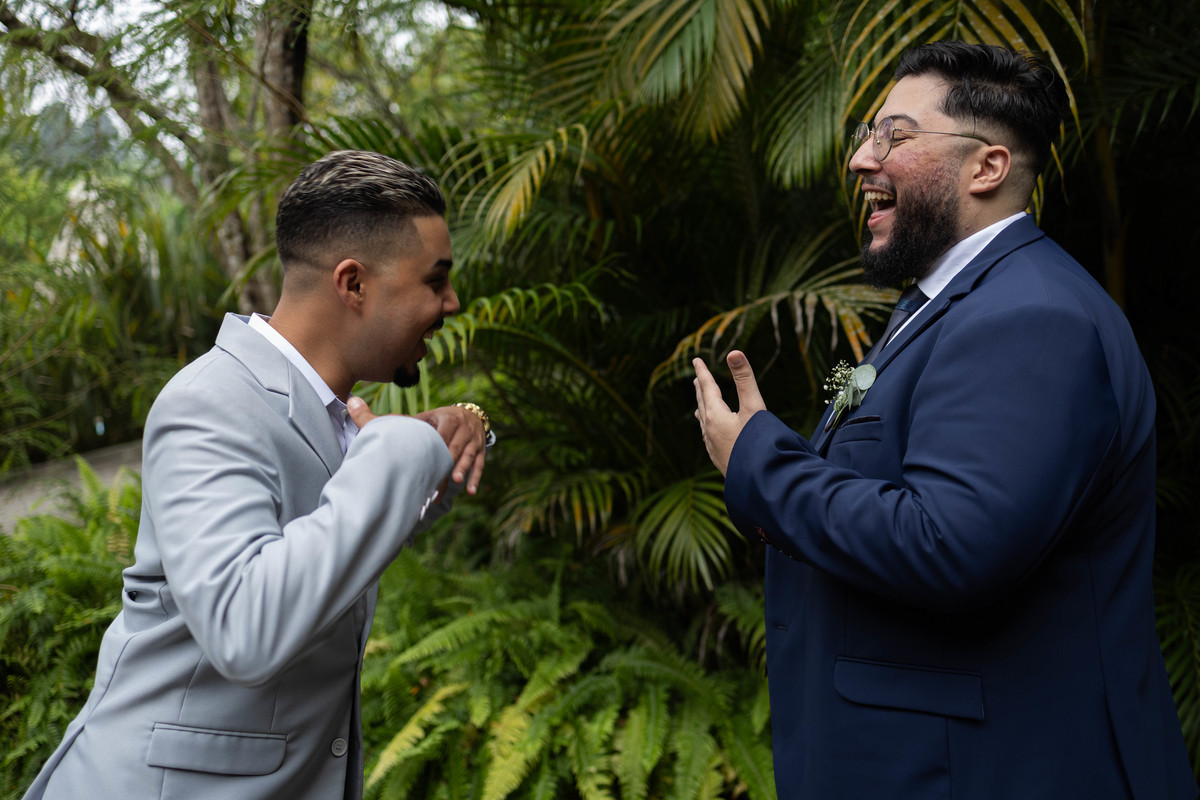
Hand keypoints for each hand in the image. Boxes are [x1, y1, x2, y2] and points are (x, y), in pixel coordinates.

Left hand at [346, 397, 487, 496]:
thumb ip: (380, 416)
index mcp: (445, 418)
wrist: (467, 417)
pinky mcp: (481, 451)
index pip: (441, 433)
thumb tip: (350, 401)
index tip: (425, 458)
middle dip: (447, 462)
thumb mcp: (415, 420)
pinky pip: (480, 465)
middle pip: (454, 447)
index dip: (435, 446)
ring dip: (463, 469)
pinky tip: (470, 492)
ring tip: (455, 482)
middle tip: (439, 477)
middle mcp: (462, 428)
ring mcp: (473, 441)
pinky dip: (476, 478)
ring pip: (468, 456)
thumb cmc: (432, 423)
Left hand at [693, 350, 765, 475]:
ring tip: (699, 406)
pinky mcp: (720, 460)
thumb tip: (733, 352)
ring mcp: (713, 447)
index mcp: (716, 416)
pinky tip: (712, 437)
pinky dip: (708, 429)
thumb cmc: (759, 443)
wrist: (760, 481)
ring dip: (702, 410)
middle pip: (703, 404)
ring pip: (704, 424)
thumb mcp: (754, 407)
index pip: (707, 388)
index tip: (696, 360)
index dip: (703, 372)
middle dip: (701, 390)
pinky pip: (709, 439)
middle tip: (697, 378)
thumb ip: (745, 380)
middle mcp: (710, 432)